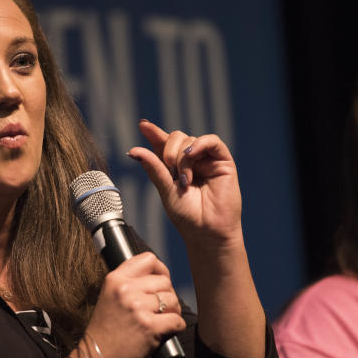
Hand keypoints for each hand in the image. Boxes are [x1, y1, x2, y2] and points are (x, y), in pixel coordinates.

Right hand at [82, 252, 186, 357]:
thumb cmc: (105, 333)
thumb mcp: (110, 298)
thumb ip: (130, 285)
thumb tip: (160, 279)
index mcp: (115, 279)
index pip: (148, 259)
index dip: (160, 270)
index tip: (161, 282)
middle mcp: (126, 290)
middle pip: (165, 282)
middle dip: (167, 296)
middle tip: (160, 310)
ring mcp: (137, 308)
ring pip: (173, 300)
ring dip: (173, 312)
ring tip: (162, 322)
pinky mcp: (149, 326)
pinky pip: (176, 320)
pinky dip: (175, 327)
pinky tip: (164, 332)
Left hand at [128, 120, 242, 246]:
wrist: (207, 232)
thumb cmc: (188, 216)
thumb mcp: (165, 190)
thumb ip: (153, 168)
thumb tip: (135, 151)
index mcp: (174, 167)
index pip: (163, 144)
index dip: (154, 133)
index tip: (143, 125)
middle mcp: (191, 161)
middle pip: (176, 138)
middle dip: (168, 150)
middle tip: (169, 169)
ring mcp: (207, 160)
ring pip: (190, 140)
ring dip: (182, 157)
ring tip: (184, 179)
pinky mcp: (223, 162)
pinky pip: (212, 141)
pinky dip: (200, 143)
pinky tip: (192, 154)